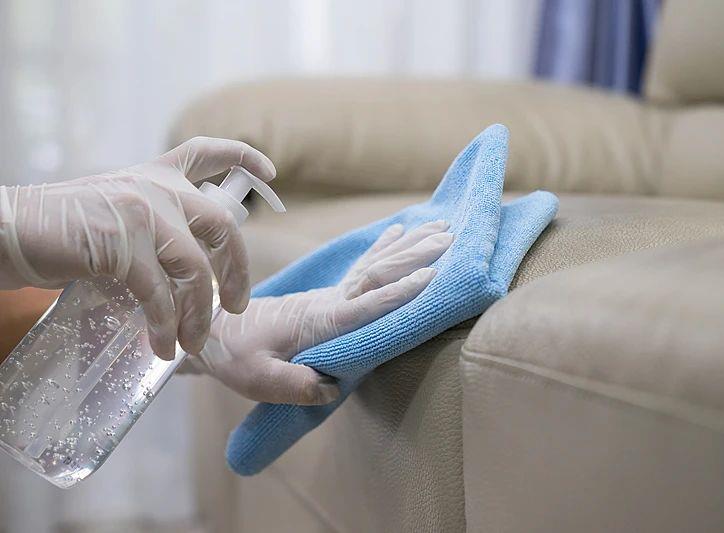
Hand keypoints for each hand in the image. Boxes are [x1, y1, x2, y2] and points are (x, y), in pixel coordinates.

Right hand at [0, 137, 275, 358]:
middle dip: (237, 270)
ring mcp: (140, 212)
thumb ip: (156, 228)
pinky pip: (158, 293)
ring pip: (194, 268)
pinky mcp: (121, 243)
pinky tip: (163, 346)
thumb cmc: (61, 232)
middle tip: (237, 305)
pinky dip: (165, 325)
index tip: (270, 173)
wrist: (7, 230)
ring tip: (193, 341)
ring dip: (199, 312)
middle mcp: (154, 187)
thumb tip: (191, 273)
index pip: (207, 152)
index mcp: (154, 175)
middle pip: (221, 225)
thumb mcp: (117, 214)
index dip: (244, 157)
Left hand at [184, 221, 452, 404]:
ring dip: (408, 247)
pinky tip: (398, 233)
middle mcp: (329, 302)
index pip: (364, 303)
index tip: (429, 276)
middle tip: (449, 236)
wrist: (212, 330)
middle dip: (415, 255)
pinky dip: (383, 249)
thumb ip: (292, 385)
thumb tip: (331, 387)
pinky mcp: (327, 298)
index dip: (397, 292)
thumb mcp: (255, 378)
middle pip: (378, 273)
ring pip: (375, 265)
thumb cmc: (234, 355)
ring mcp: (329, 296)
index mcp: (318, 320)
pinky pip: (362, 268)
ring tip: (439, 230)